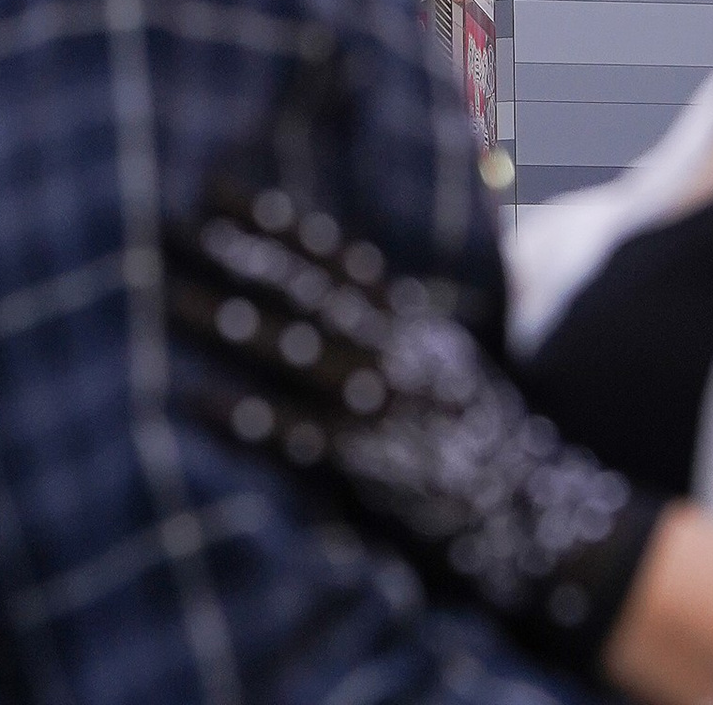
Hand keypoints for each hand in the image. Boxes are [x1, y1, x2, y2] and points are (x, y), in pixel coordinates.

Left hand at [166, 177, 665, 667]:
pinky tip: (194, 398)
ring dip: (224, 317)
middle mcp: (395, 350)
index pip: (336, 258)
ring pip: (289, 346)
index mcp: (415, 325)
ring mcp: (380, 404)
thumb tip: (361, 299)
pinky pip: (292, 433)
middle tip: (173, 220)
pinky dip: (243, 414)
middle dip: (237, 250)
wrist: (547, 523)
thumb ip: (408, 336)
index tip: (224, 191)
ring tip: (165, 292)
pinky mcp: (367, 464)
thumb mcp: (456, 373)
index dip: (277, 222)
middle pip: (302, 287)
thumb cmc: (493, 452)